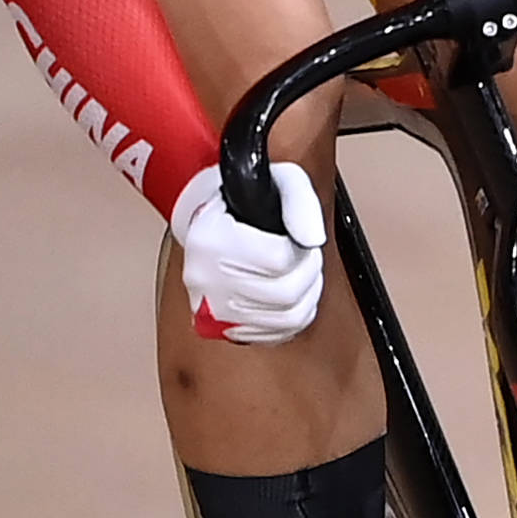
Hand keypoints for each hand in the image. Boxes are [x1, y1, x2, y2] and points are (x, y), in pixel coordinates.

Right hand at [171, 163, 330, 344]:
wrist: (204, 218)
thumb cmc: (242, 200)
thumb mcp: (279, 183)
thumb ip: (300, 204)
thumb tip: (312, 239)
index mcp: (212, 239)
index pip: (278, 260)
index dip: (302, 252)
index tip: (300, 243)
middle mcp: (205, 275)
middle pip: (285, 293)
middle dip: (309, 274)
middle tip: (305, 259)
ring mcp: (209, 304)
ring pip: (284, 317)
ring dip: (306, 296)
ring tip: (300, 276)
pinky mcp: (218, 324)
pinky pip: (271, 335)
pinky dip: (290, 319)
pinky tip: (289, 300)